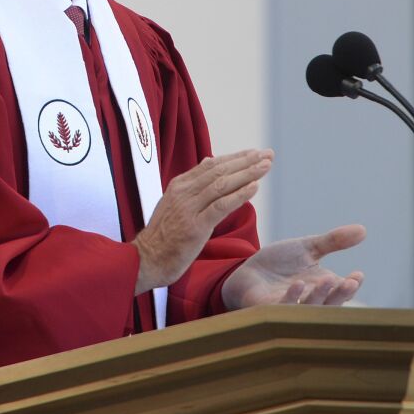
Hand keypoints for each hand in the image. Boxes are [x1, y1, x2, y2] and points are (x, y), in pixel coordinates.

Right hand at [133, 149, 271, 293]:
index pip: (212, 166)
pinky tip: (254, 187)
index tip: (255, 153)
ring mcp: (188, 209)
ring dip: (247, 174)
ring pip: (222, 185)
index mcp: (179, 185)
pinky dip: (239, 195)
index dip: (235, 158)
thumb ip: (193, 183)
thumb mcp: (174, 203)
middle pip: (219, 171)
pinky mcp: (195, 227)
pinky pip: (220, 206)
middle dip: (246, 162)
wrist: (146, 260)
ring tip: (265, 166)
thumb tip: (209, 161)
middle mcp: (184, 193)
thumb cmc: (163, 235)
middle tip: (268, 155)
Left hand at [221, 225, 366, 309]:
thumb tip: (364, 230)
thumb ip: (333, 241)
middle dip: (340, 294)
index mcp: (322, 289)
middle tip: (350, 283)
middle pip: (330, 304)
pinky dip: (292, 298)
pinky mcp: (269, 309)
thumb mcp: (308, 248)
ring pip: (309, 308)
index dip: (351, 286)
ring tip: (327, 279)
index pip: (342, 292)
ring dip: (319, 296)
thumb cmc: (279, 263)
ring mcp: (290, 308)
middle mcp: (309, 302)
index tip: (358, 275)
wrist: (248, 271)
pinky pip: (282, 307)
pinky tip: (298, 285)